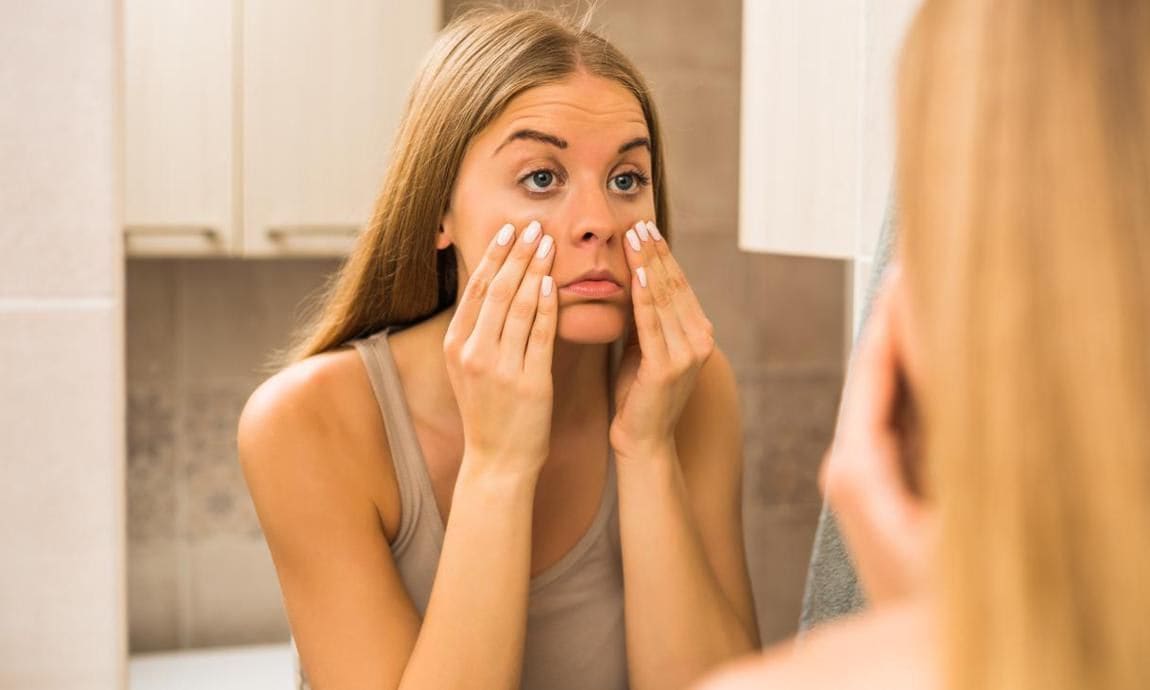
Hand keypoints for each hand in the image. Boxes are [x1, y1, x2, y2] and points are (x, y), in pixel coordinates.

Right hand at [443, 220, 557, 478]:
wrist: (499, 460)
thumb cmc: (491, 411)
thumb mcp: (471, 367)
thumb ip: (480, 330)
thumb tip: (494, 285)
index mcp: (457, 346)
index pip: (476, 289)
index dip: (495, 255)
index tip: (511, 229)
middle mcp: (473, 353)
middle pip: (497, 290)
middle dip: (517, 253)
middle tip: (535, 225)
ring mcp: (500, 368)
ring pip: (518, 306)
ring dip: (535, 270)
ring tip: (549, 243)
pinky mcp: (528, 383)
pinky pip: (540, 336)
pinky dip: (547, 307)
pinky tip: (554, 284)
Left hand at [610, 220, 714, 459]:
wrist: (643, 441)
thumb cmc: (638, 394)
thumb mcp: (643, 347)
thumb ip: (645, 318)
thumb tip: (632, 279)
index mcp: (698, 333)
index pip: (678, 284)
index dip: (662, 255)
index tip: (644, 228)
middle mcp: (700, 339)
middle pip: (674, 285)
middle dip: (655, 252)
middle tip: (639, 222)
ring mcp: (687, 354)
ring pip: (664, 298)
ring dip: (648, 264)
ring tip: (634, 237)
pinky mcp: (668, 366)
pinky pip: (652, 322)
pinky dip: (644, 295)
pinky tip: (637, 273)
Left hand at [820, 265, 933, 604]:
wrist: (922, 654)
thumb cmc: (937, 598)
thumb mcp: (947, 504)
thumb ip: (943, 428)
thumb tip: (937, 357)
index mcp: (857, 466)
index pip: (873, 368)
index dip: (892, 314)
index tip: (906, 265)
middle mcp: (855, 465)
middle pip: (881, 373)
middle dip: (903, 318)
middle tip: (922, 261)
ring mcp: (873, 476)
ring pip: (897, 392)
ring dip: (915, 344)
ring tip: (932, 290)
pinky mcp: (894, 487)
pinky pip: (909, 420)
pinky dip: (926, 381)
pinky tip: (945, 351)